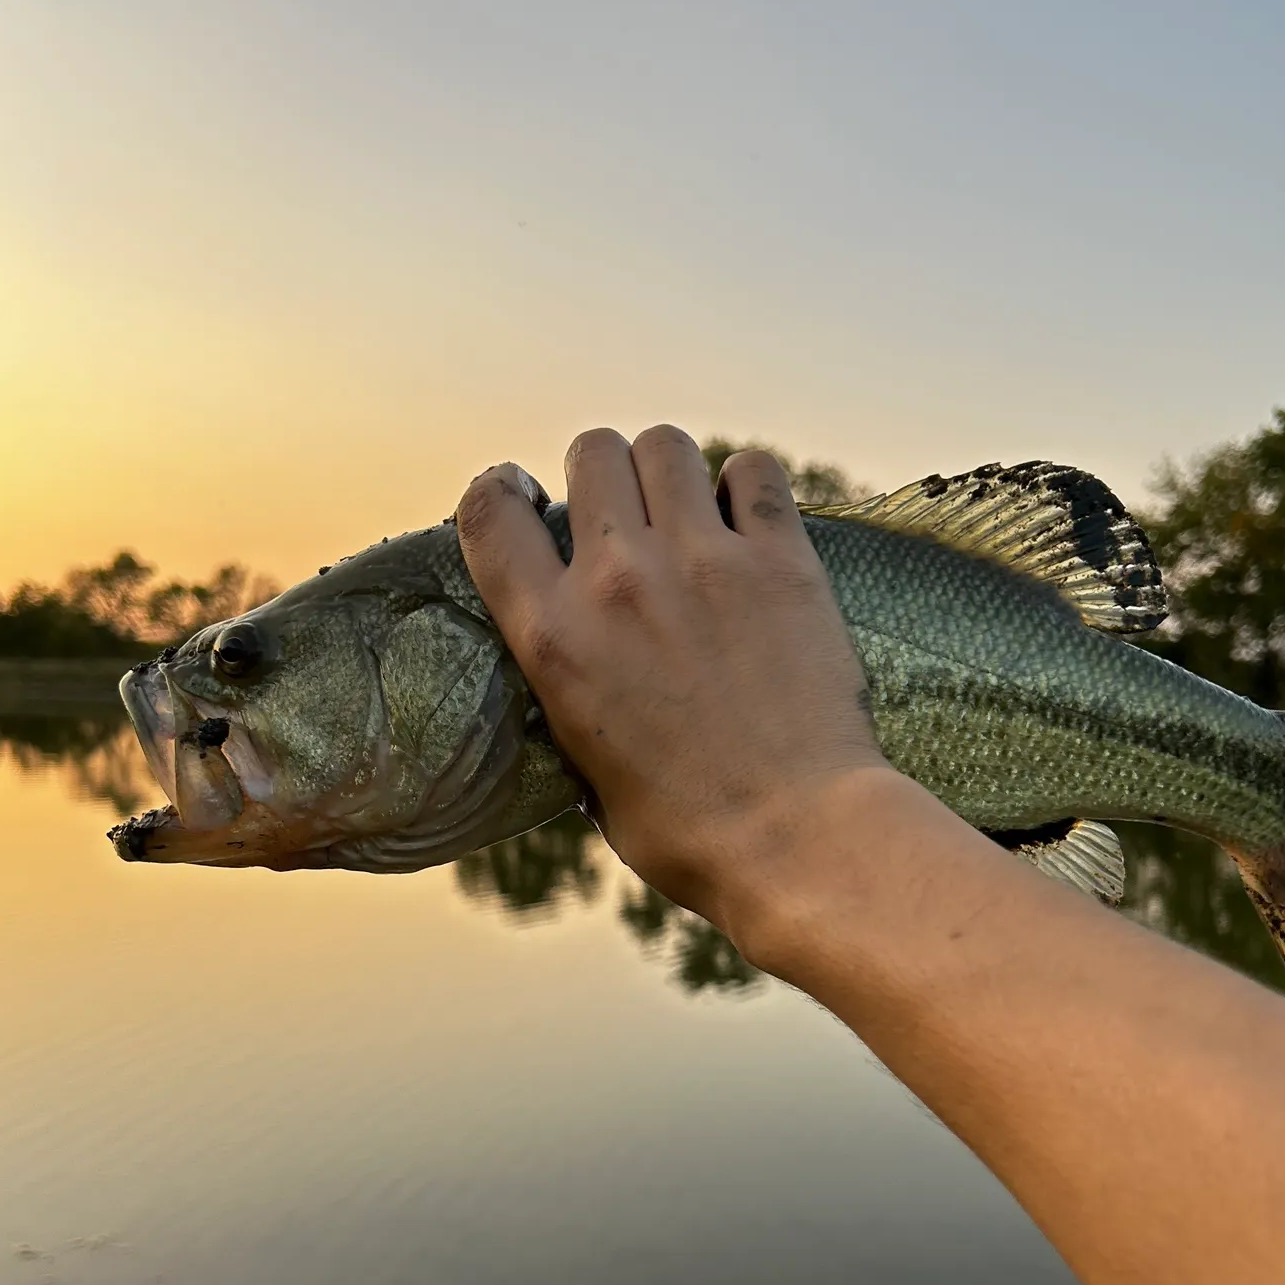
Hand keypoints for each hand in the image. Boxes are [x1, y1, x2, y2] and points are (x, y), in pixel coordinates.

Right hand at [456, 425, 887, 928]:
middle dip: (604, 475)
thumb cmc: (688, 830)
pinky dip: (747, 485)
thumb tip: (579, 670)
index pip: (489, 512)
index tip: (529, 500)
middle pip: (592, 451)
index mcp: (554, 637)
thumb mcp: (586, 769)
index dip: (504, 491)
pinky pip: (753, 469)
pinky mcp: (781, 560)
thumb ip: (572, 694)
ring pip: (666, 446)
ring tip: (690, 514)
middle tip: (628, 516)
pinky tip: (751, 524)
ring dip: (671, 472)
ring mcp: (703, 561)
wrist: (795, 838)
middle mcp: (617, 581)